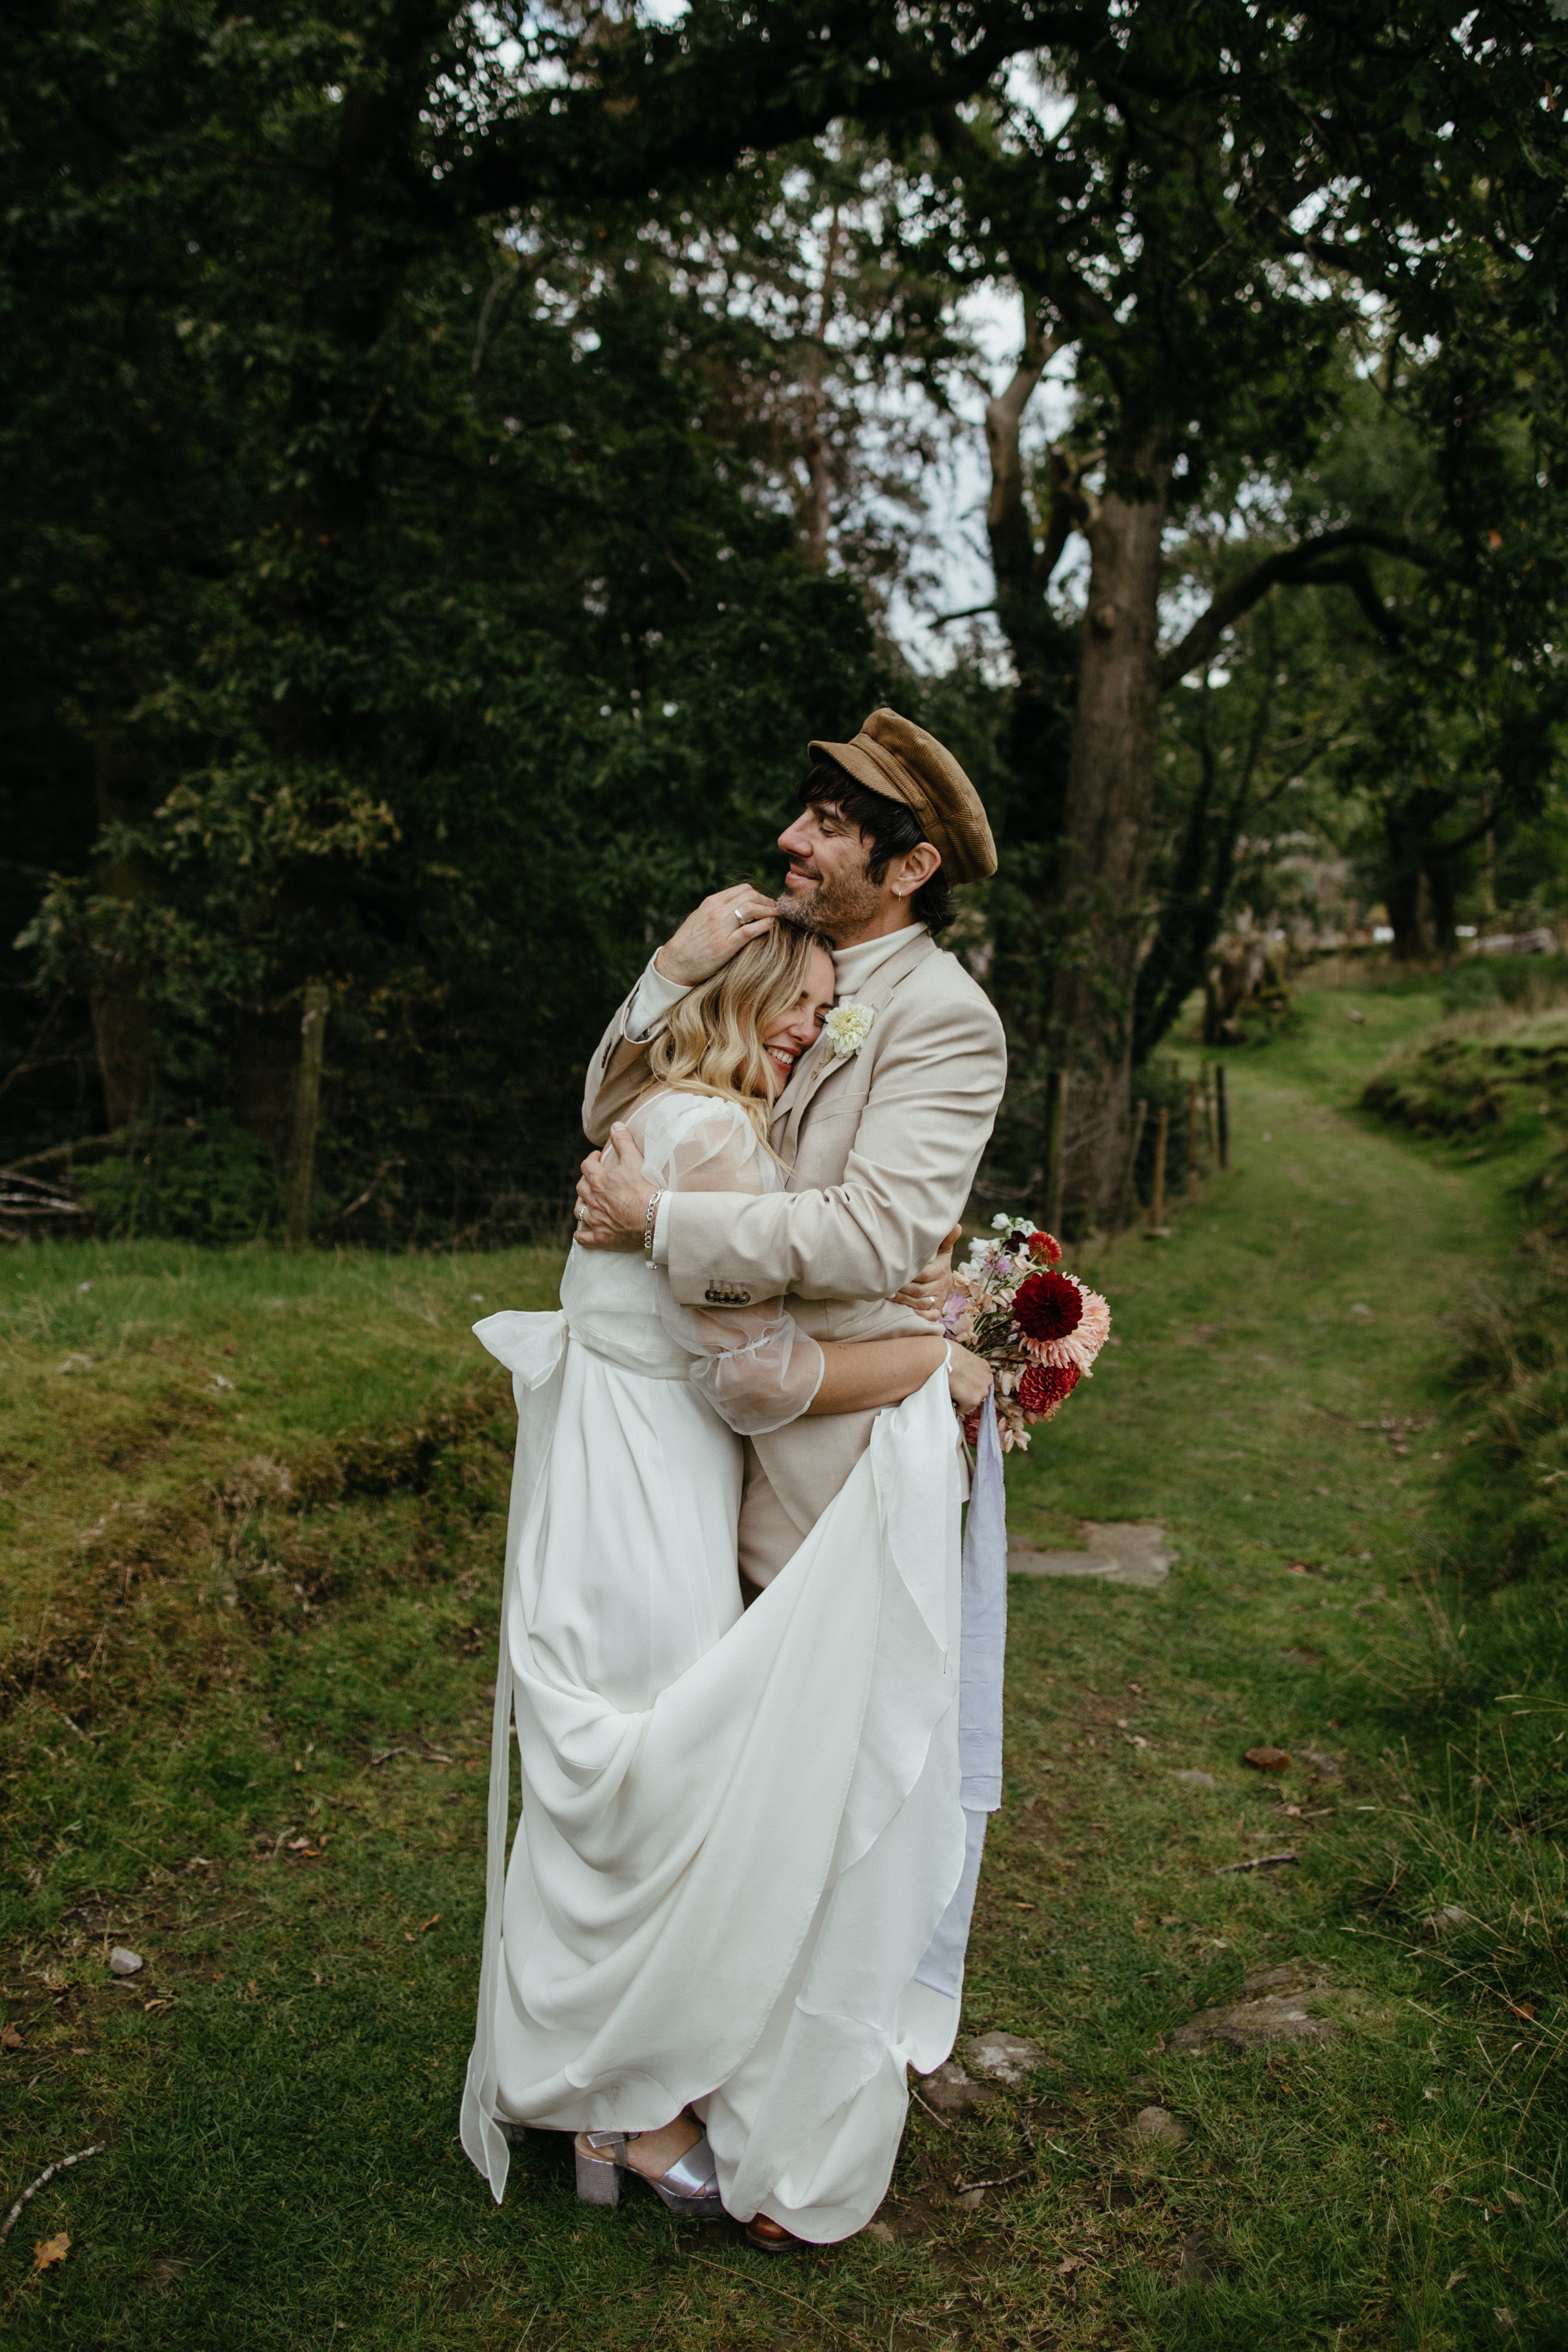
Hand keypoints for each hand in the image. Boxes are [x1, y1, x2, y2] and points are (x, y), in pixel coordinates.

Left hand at [574, 1124, 654, 1252]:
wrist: (655, 1219)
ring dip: (582, 1204)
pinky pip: (582, 1237)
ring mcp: (594, 1220)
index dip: (591, 1160)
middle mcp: (592, 1199)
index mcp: (598, 1179)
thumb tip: (616, 1125)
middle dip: (586, 1181)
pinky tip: (581, 1232)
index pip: (587, 1165)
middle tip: (596, 1179)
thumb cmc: (645, 1189)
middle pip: (581, 1187)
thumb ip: (623, 1141)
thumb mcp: (634, 1160)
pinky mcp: (600, 1237)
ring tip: (589, 1202)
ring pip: (579, 1210)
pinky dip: (581, 1234)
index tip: (598, 1159)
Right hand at [654, 884, 778, 986]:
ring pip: (752, 909)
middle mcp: (716, 912)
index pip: (743, 890)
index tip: (766, 904)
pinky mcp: (725, 946)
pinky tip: (770, 927)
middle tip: (775, 911)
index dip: (759, 895)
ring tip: (776, 918)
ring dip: (769, 912)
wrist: (674, 964)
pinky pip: (749, 931)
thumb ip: (717, 910)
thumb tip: (737, 906)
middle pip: (751, 896)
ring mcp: (720, 928)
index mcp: (711, 903)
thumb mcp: (700, 918)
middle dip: (767, 902)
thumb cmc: (689, 943)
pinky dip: (764, 926)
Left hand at [892, 1224, 959, 1321]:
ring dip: (903, 1300)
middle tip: (885, 1285)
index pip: (923, 1274)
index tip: (893, 1272)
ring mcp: (940, 1300)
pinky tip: (902, 1309)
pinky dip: (916, 1314)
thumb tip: (956, 1225)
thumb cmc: (936, 1261)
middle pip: (919, 1290)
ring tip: (887, 1295)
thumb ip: (945, 1238)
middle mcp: (942, 1286)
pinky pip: (928, 1316)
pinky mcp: (937, 1312)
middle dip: (901, 1288)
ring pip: (920, 1303)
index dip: (908, 1275)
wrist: (944, 1281)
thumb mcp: (941, 1248)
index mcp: (942, 1269)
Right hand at [945, 1340, 992, 1412]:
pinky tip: (949, 1395)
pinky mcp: (973, 1401)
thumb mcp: (963, 1356)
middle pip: (978, 1392)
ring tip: (951, 1390)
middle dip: (967, 1391)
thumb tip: (958, 1370)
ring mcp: (982, 1391)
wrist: (943, 1359)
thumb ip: (966, 1365)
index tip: (961, 1382)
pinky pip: (962, 1408)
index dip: (969, 1383)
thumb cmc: (947, 1353)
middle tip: (955, 1386)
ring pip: (971, 1401)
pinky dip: (955, 1405)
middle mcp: (987, 1379)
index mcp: (985, 1367)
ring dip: (962, 1399)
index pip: (980, 1380)